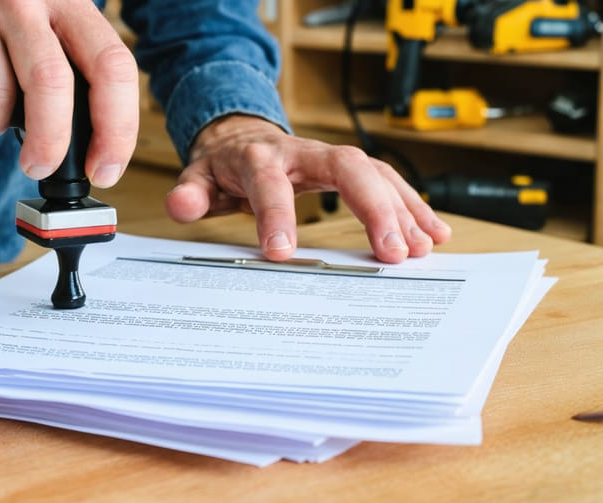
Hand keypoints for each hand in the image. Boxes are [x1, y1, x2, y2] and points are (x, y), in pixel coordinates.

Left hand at [165, 115, 451, 263]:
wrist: (242, 139)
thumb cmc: (223, 167)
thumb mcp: (198, 179)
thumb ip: (190, 194)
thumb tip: (181, 207)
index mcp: (259, 157)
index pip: (270, 183)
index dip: (276, 215)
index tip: (281, 253)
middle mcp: (303, 151)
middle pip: (347, 166)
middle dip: (373, 207)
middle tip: (391, 253)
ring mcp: (330, 157)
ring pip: (375, 172)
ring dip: (403, 209)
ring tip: (421, 249)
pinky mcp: (351, 168)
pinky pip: (387, 181)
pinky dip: (412, 205)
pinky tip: (433, 232)